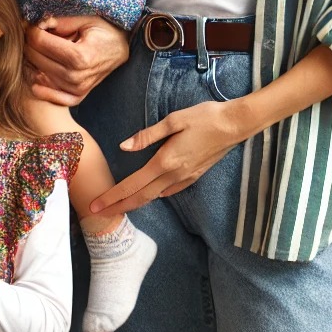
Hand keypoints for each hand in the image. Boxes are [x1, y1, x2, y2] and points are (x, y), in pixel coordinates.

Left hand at [25, 15, 129, 106]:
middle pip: (35, 58)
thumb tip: (36, 23)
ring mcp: (77, 89)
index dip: (31, 29)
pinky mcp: (77, 96)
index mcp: (80, 56)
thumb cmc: (103, 31)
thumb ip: (60, 21)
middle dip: (30, 43)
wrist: (120, 49)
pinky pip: (50, 96)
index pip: (40, 42)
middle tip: (35, 33)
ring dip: (33, 60)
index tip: (32, 23)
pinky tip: (39, 72)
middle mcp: (77, 76)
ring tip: (41, 48)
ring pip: (37, 75)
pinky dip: (40, 86)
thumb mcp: (85, 19)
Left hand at [90, 99, 250, 216]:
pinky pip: (171, 190)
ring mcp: (186, 177)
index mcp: (165, 161)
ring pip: (155, 196)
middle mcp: (174, 174)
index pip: (133, 184)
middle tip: (99, 214)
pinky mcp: (195, 175)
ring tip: (119, 205)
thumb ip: (147, 136)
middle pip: (141, 197)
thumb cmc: (204, 117)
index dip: (112, 196)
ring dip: (135, 202)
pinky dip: (156, 195)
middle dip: (118, 206)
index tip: (96, 205)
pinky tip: (151, 193)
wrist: (235, 125)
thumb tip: (123, 147)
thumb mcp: (173, 120)